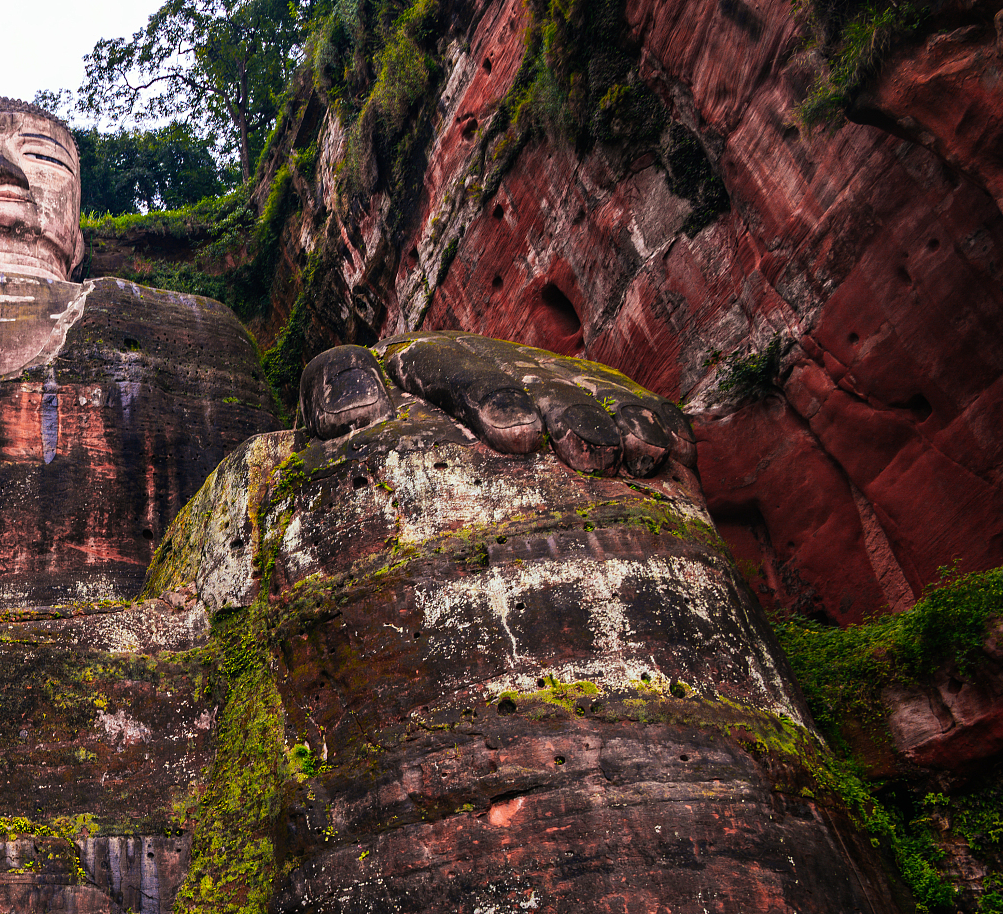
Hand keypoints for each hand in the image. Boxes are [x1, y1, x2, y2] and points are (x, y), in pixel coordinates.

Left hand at [299, 332, 693, 477]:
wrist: (380, 454)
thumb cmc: (347, 453)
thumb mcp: (329, 421)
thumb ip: (331, 400)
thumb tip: (354, 402)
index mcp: (422, 366)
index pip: (456, 371)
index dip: (490, 396)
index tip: (516, 439)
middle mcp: (487, 366)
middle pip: (534, 380)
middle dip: (566, 412)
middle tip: (588, 455)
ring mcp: (537, 384)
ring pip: (585, 393)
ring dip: (617, 423)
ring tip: (639, 460)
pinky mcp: (580, 409)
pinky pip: (624, 411)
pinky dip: (650, 428)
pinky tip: (673, 459)